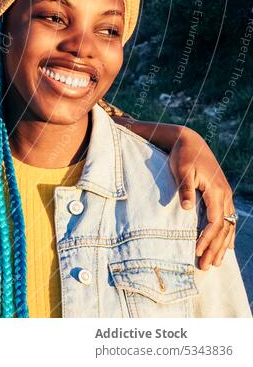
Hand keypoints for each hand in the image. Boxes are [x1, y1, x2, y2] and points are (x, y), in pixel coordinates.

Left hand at [168, 127, 234, 269]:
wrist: (189, 141)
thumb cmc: (183, 156)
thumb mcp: (181, 170)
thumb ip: (184, 189)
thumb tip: (187, 208)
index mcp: (216, 191)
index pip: (215, 221)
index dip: (207, 238)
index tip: (196, 251)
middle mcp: (225, 195)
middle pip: (223, 228)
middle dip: (215, 249)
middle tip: (206, 267)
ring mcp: (225, 195)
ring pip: (227, 226)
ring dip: (221, 245)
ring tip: (216, 263)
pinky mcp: (220, 195)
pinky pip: (227, 219)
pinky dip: (226, 235)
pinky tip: (225, 246)